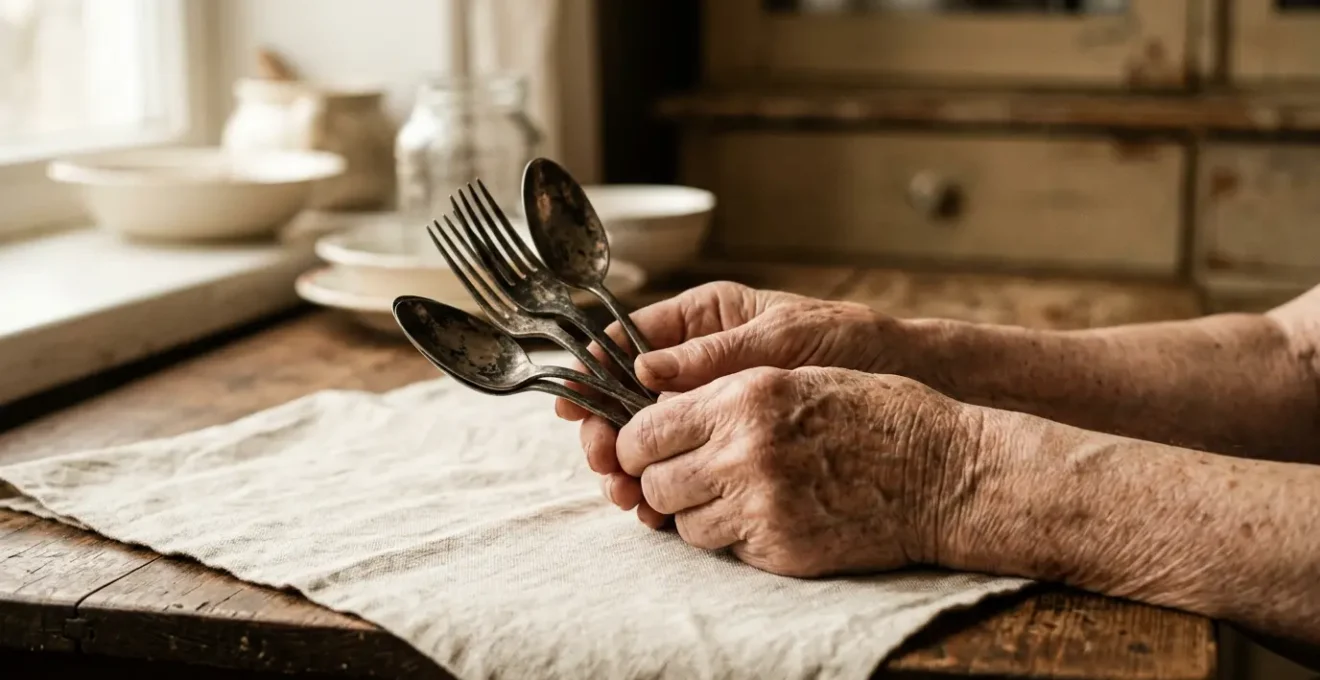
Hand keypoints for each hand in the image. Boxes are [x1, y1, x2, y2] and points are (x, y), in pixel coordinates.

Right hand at [558, 281, 906, 524]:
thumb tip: (643, 367)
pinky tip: (655, 509)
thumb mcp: (780, 341)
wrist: (903, 386)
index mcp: (703, 320)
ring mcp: (711, 409)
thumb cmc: (849, 344)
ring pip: (650, 438)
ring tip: (625, 495)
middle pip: (629, 397)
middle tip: (603, 462)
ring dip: (629, 467)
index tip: (573, 404)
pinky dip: (664, 488)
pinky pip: (684, 466)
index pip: (629, 340)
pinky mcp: (728, 448)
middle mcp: (698, 365)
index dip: (593, 371)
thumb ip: (712, 354)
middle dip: (608, 431)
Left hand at [614, 365, 978, 576]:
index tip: (644, 446)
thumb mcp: (795, 372)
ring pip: (684, 521)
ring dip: (698, 509)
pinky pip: (725, 549)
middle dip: (662, 478)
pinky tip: (769, 512)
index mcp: (743, 396)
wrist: (945, 471)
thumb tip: (655, 398)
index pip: (643, 431)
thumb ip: (722, 388)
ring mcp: (762, 506)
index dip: (634, 442)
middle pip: (655, 481)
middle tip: (689, 471)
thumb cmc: (876, 411)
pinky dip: (734, 534)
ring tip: (737, 491)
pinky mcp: (782, 549)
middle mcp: (744, 451)